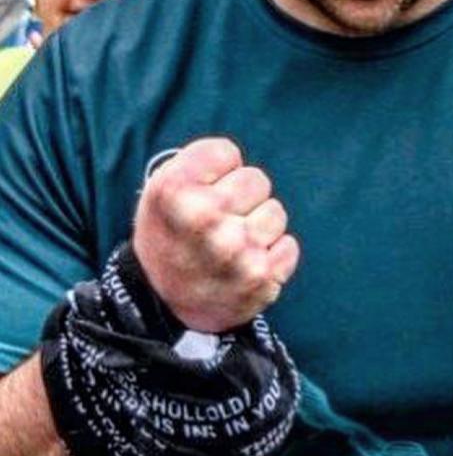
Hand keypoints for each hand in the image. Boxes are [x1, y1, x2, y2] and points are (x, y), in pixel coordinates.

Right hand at [133, 138, 299, 331]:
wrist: (160, 302)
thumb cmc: (169, 233)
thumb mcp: (162, 186)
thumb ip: (198, 159)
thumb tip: (238, 158)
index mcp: (175, 190)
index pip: (227, 153)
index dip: (218, 171)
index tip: (203, 190)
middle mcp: (205, 218)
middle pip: (257, 180)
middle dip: (242, 197)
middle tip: (219, 220)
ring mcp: (235, 250)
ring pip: (276, 212)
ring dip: (259, 226)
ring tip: (231, 244)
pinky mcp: (260, 278)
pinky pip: (289, 247)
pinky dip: (273, 255)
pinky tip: (246, 264)